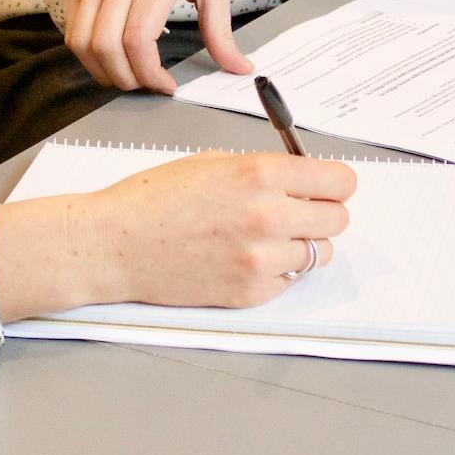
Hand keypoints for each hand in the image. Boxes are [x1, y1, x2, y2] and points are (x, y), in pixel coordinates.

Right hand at [0, 152, 356, 319]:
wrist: (114, 244)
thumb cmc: (154, 199)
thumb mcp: (213, 162)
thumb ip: (264, 170)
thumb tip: (303, 180)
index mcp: (261, 174)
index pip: (340, 182)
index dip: (334, 184)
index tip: (326, 188)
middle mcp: (269, 215)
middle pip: (337, 219)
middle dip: (320, 214)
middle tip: (296, 213)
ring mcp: (262, 259)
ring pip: (319, 254)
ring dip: (301, 245)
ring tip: (266, 239)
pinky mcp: (251, 292)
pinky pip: (290, 281)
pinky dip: (277, 272)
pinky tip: (245, 259)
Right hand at [65, 0, 252, 92]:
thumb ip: (221, 29)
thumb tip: (239, 67)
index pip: (138, 38)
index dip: (149, 73)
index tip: (166, 84)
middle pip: (107, 47)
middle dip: (127, 79)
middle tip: (147, 84)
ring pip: (82, 43)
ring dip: (103, 72)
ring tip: (128, 75)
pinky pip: (72, 31)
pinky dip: (88, 55)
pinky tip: (111, 58)